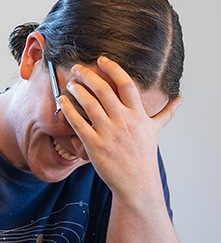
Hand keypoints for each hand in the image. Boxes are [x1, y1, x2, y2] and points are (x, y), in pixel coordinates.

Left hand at [60, 56, 180, 206]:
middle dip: (88, 76)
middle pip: (104, 90)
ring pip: (89, 104)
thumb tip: (180, 100)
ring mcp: (109, 133)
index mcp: (138, 115)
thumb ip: (165, 113)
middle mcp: (124, 121)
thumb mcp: (155, 131)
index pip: (126, 84)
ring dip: (77, 90)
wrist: (136, 182)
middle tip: (77, 68)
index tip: (102, 60)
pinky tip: (62, 102)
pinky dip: (69, 110)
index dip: (113, 69)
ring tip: (70, 84)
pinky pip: (78, 123)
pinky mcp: (95, 145)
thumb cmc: (143, 155)